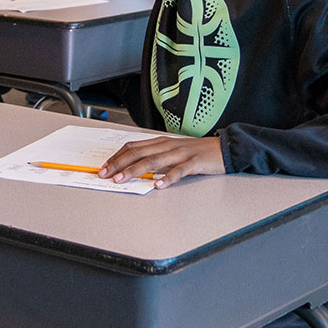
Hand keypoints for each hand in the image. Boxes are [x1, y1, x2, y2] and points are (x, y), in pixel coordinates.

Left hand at [100, 135, 225, 188]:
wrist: (223, 148)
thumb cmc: (197, 152)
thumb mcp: (172, 152)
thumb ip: (156, 158)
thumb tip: (134, 169)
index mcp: (161, 142)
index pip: (133, 147)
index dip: (116, 156)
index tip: (103, 167)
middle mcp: (167, 145)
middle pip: (138, 153)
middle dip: (119, 163)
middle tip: (105, 174)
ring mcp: (180, 154)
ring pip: (153, 161)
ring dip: (135, 170)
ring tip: (122, 179)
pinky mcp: (194, 163)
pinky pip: (178, 171)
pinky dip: (167, 178)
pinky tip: (158, 185)